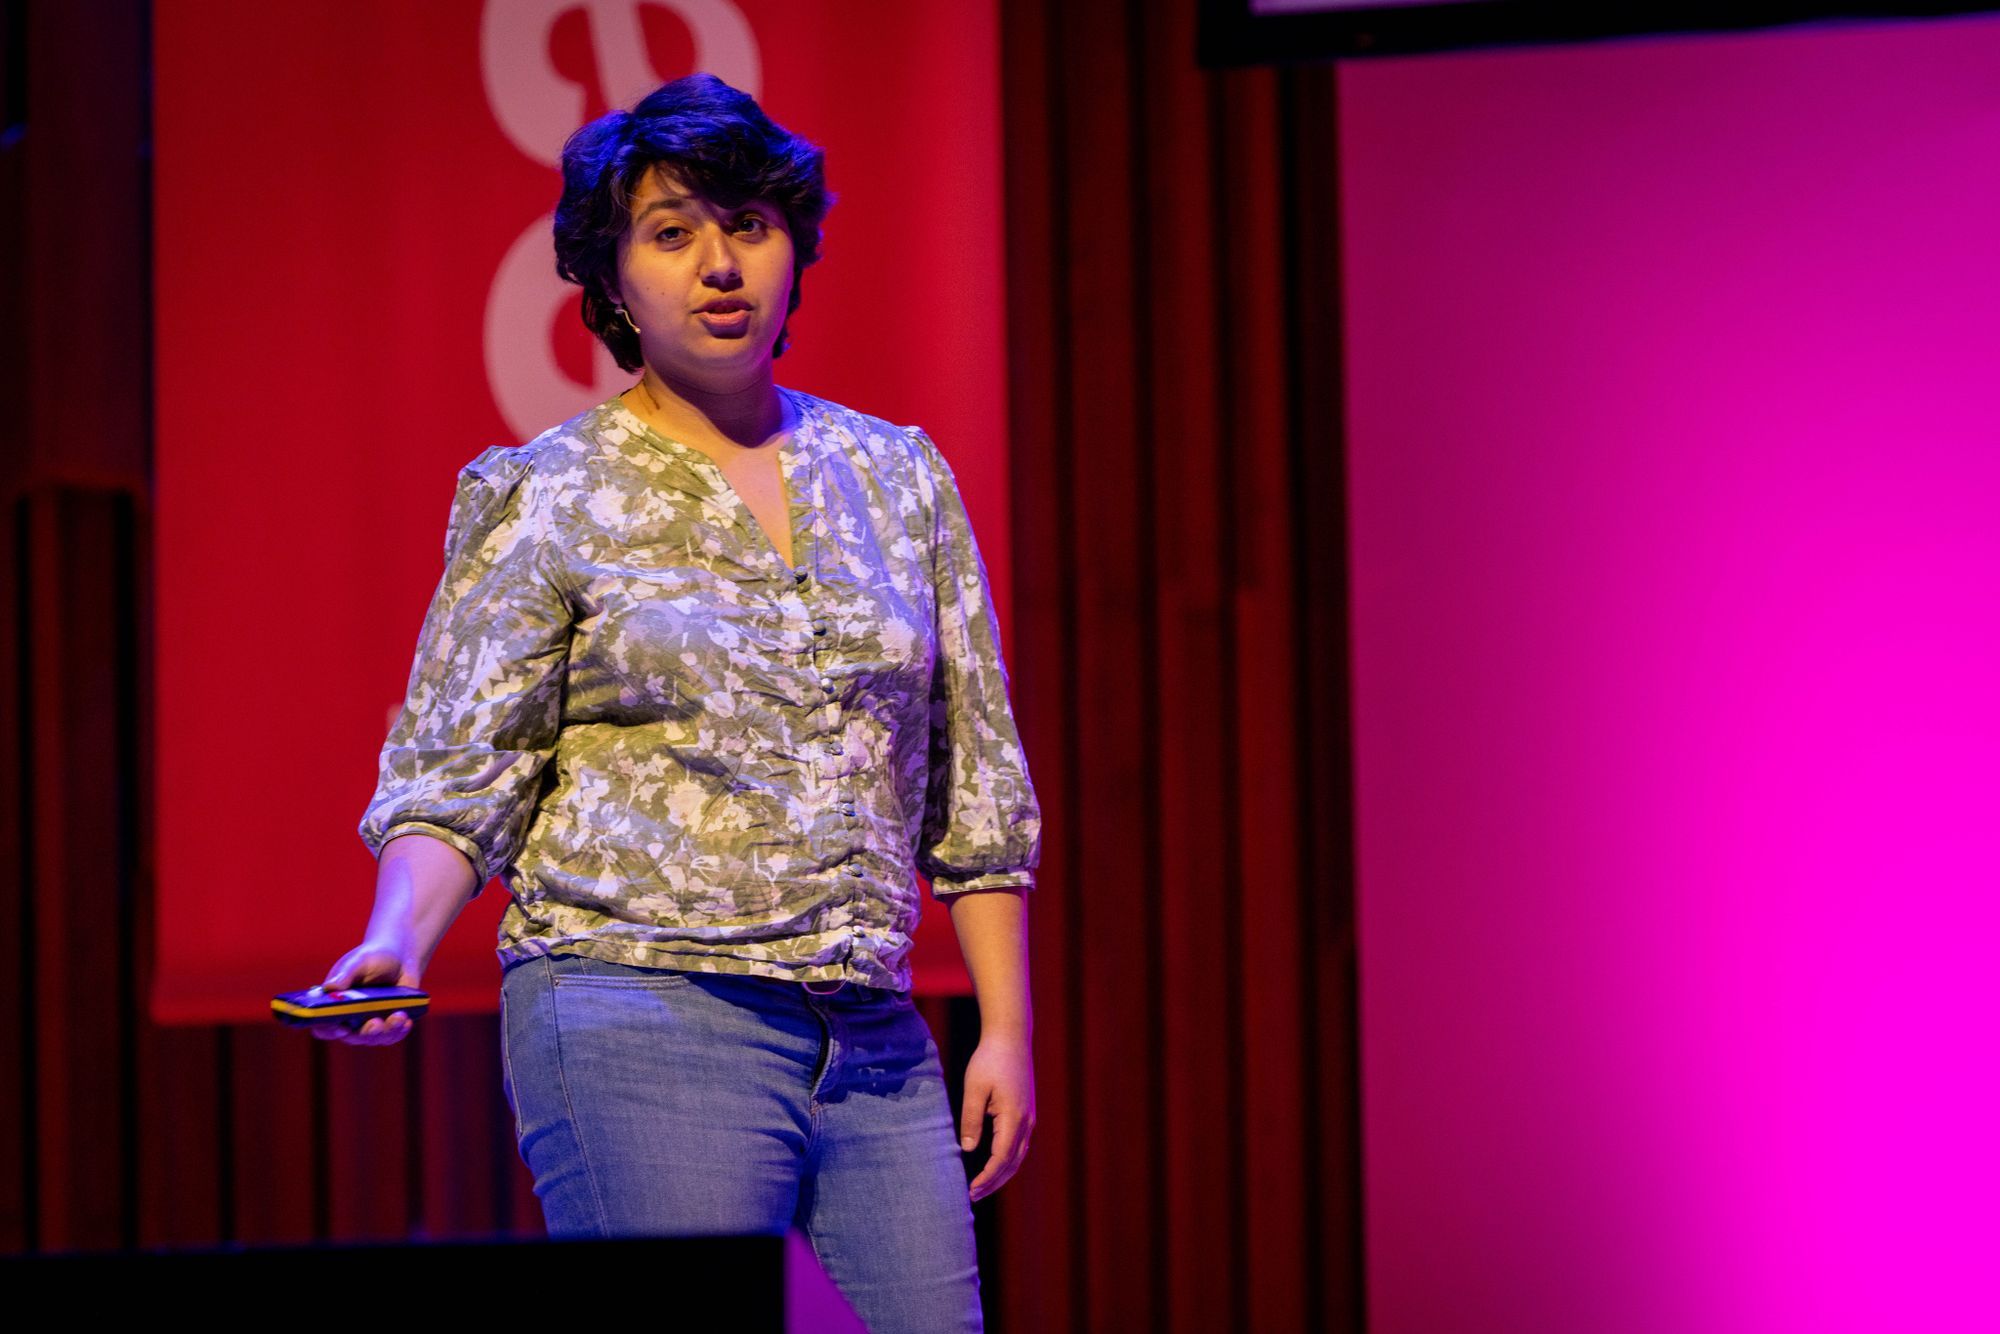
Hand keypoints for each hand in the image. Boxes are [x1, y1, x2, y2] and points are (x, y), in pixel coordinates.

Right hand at [310, 943, 420, 1046]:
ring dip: (386, 1031)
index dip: (328, 1030)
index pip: (323, 1026)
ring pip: (374, 1038)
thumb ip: (345, 974)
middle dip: (365, 1033)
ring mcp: (368, 1024)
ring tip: (400, 1016)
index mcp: (332, 1005)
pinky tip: (406, 1021)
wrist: (399, 958)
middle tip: (376, 1023)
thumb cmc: (371, 959)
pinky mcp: (388, 1024)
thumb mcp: (359, 962)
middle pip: (351, 1037)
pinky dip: (399, 1031)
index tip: (340, 1028)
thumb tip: (331, 987)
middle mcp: (348, 1019)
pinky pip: (392, 1035)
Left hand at [959, 1031, 1033, 1201]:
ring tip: (983, 1186)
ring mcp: (1029, 1117)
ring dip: (1002, 1174)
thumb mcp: (974, 1088)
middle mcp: (1026, 1122)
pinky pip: (1019, 1145)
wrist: (1011, 1037)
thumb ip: (971, 1119)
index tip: (971, 1190)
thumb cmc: (990, 1059)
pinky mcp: (1026, 1112)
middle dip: (994, 1182)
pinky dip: (1008, 1161)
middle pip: (1013, 1163)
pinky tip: (994, 1164)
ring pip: (1018, 1156)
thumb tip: (969, 1150)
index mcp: (1014, 1118)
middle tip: (974, 1196)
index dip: (987, 1177)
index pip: (1001, 1158)